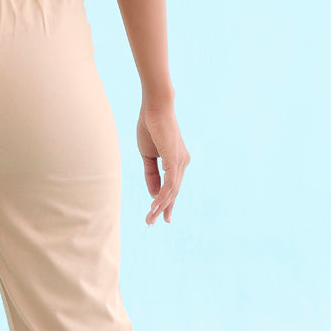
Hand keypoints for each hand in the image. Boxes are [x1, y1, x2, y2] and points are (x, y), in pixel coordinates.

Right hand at [138, 97, 189, 224]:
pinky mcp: (175, 159)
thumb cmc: (150, 127)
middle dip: (164, 209)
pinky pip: (170, 183)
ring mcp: (180, 161)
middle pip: (174, 192)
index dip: (166, 202)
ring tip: (150, 218)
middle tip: (153, 223)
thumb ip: (151, 174)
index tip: (161, 216)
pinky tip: (155, 206)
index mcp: (177, 161)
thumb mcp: (148, 155)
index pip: (173, 187)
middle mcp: (182, 163)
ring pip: (172, 191)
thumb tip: (153, 194)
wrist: (154, 107)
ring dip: (160, 206)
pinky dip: (162, 196)